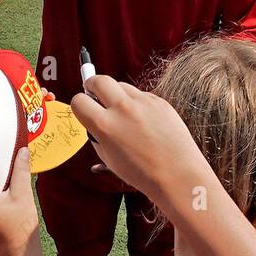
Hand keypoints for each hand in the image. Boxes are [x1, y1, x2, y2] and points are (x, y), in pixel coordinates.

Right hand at [72, 75, 210, 213]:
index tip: (83, 108)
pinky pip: (141, 95)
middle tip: (94, 94)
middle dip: (92, 84)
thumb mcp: (109, 158)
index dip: (78, 105)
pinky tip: (142, 121)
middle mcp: (122, 109)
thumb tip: (93, 120)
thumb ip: (97, 136)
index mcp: (105, 125)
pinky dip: (136, 103)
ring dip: (116, 94)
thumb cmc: (142, 172)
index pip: (79, 100)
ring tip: (122, 113)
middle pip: (99, 80)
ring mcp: (143, 102)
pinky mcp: (159, 101)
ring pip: (121, 85)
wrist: (177, 174)